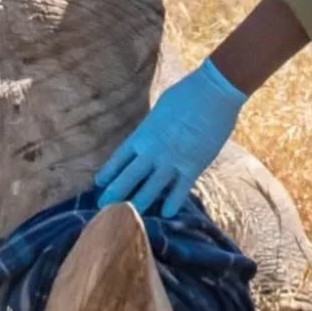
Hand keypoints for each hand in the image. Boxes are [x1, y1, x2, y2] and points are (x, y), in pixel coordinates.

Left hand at [95, 59, 245, 217]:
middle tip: (103, 208)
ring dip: (138, 204)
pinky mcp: (193, 166)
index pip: (119, 159)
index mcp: (142, 135)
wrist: (212, 93)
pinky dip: (173, 203)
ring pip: (150, 189)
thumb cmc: (185, 94)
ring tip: (129, 217)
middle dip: (114, 194)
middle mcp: (152, 151)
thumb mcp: (159, 111)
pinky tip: (167, 214)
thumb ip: (152, 129)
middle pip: (128, 178)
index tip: (99, 183)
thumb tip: (149, 139)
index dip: (108, 173)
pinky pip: (180, 190)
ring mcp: (172, 161)